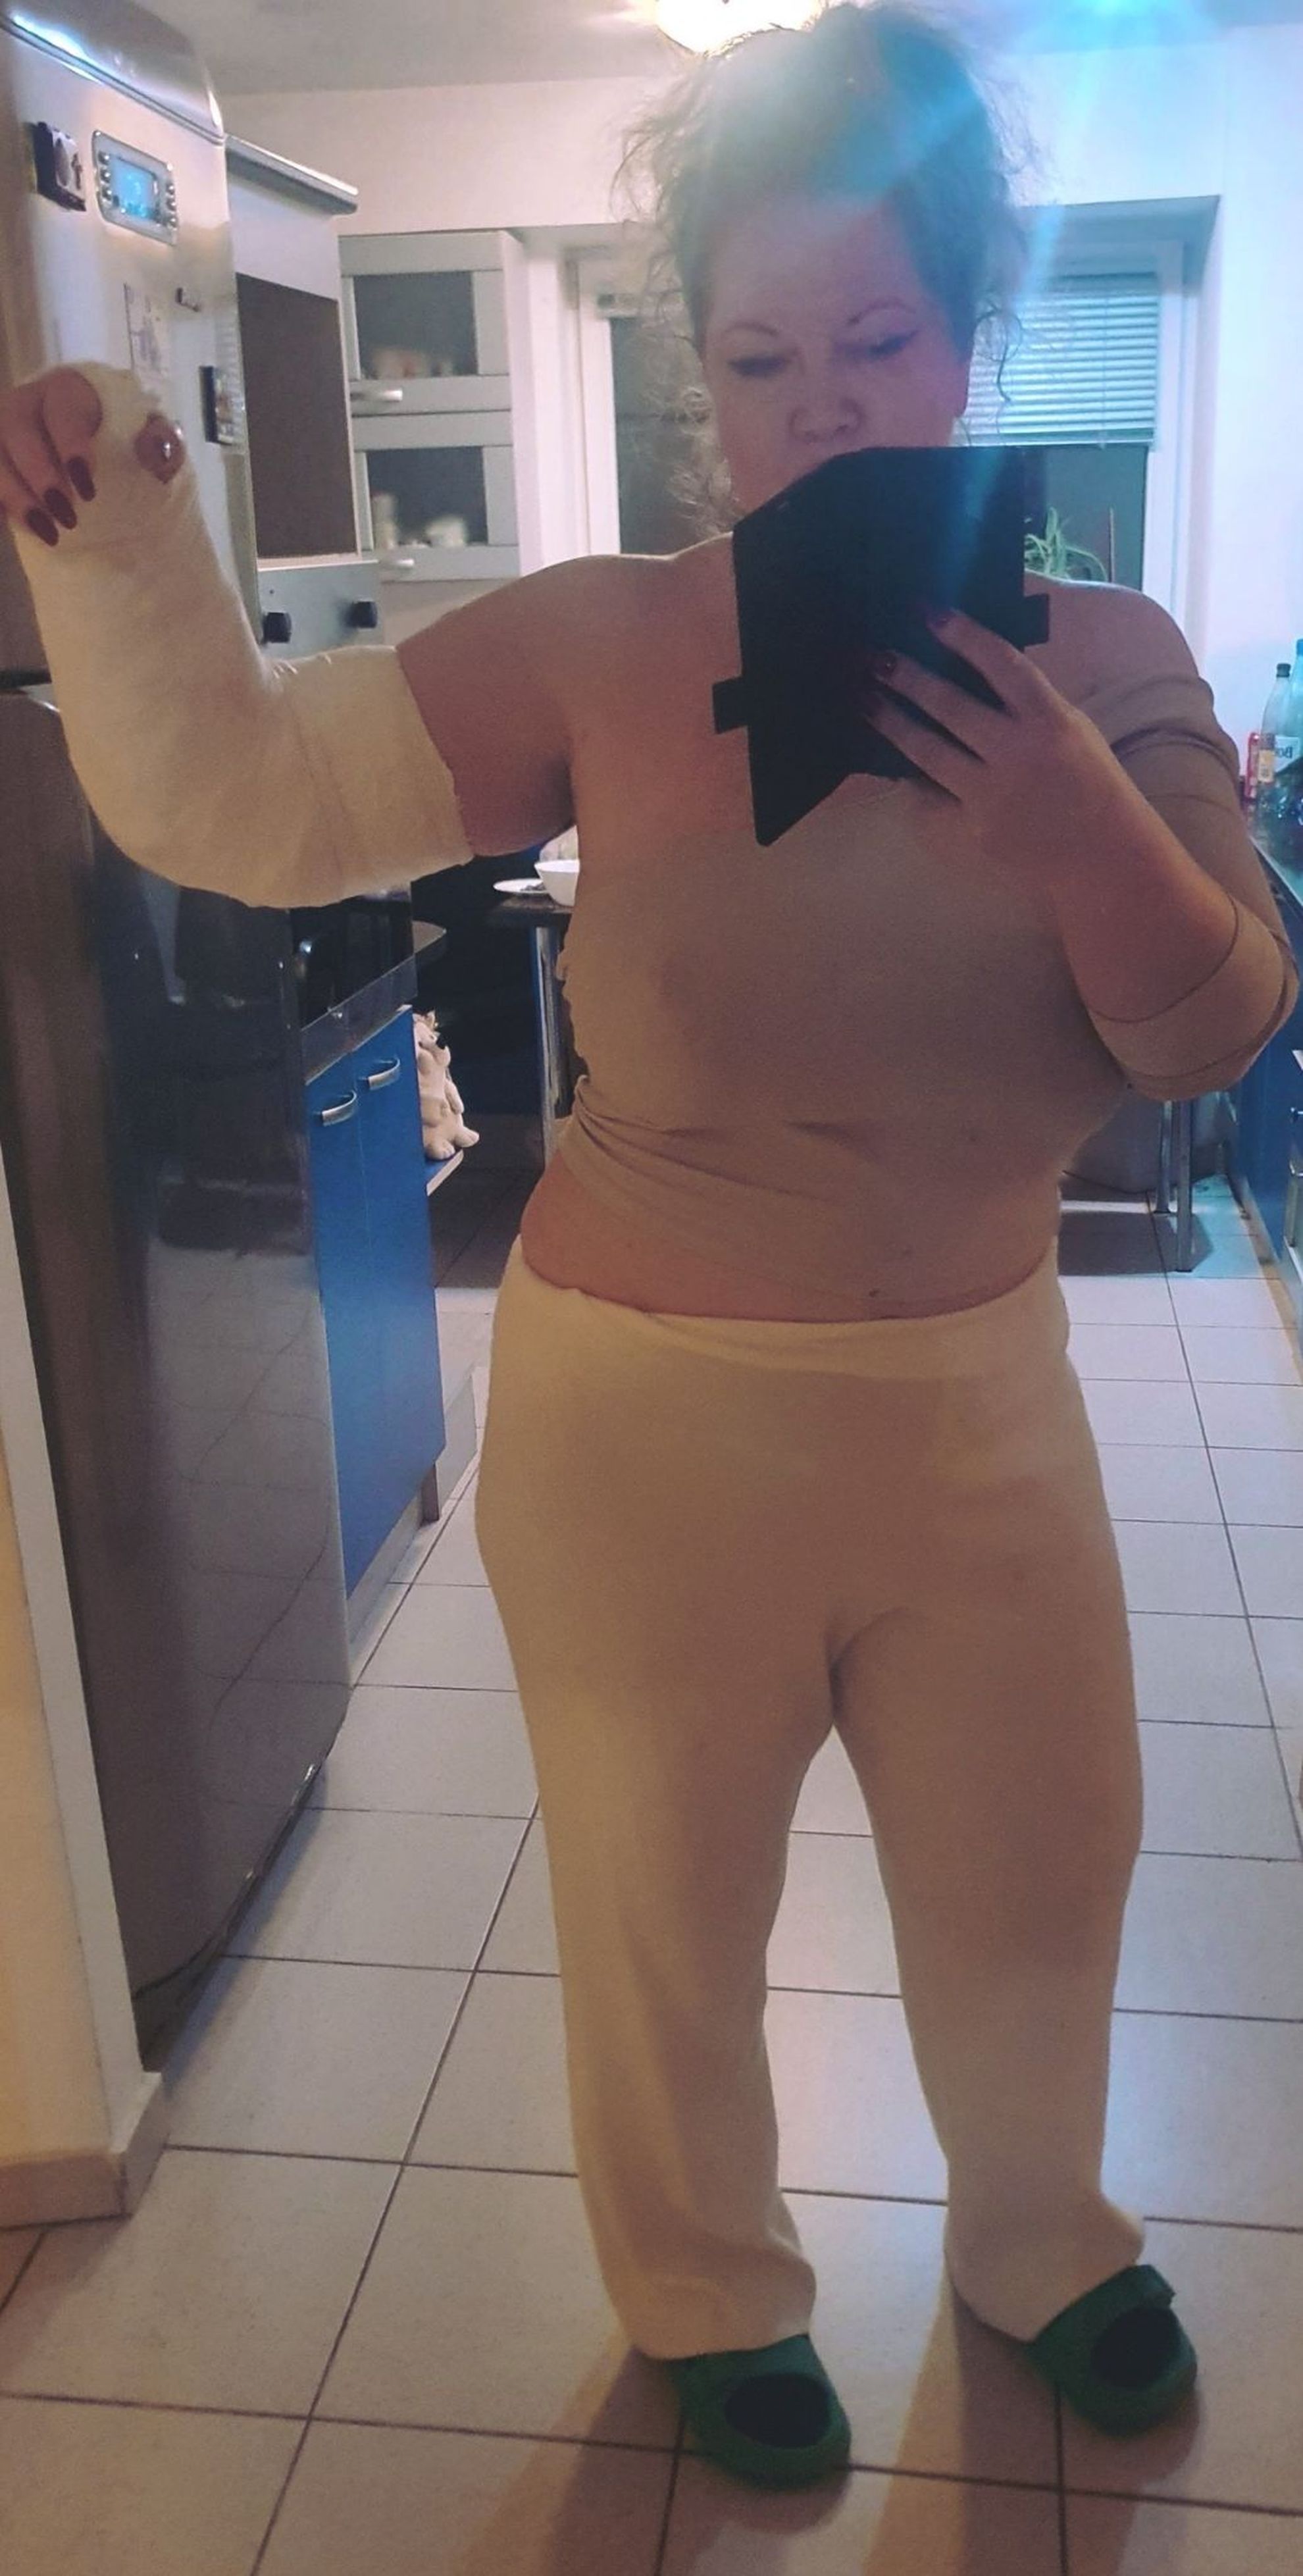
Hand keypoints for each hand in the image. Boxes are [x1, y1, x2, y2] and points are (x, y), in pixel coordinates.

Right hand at [0, 367, 184, 547]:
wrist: (108, 473)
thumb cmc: (129, 454)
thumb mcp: (149, 448)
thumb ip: (157, 445)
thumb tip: (159, 445)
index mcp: (68, 390)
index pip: (62, 406)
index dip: (70, 444)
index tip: (87, 488)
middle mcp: (28, 403)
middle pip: (15, 426)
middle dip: (39, 473)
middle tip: (66, 515)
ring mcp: (5, 433)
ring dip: (15, 493)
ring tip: (46, 531)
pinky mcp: (0, 460)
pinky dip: (3, 501)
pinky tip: (19, 525)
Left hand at [865, 606, 1126, 885]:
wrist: (1103, 854)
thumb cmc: (1088, 781)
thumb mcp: (1070, 728)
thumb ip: (1026, 702)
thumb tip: (969, 667)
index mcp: (1050, 720)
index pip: (1002, 664)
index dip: (963, 634)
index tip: (927, 611)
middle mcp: (1018, 754)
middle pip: (950, 705)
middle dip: (907, 676)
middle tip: (874, 656)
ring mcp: (992, 796)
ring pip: (927, 752)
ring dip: (890, 721)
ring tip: (863, 700)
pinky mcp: (973, 832)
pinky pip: (930, 800)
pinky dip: (912, 781)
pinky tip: (893, 765)